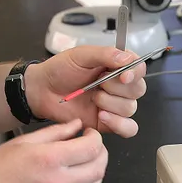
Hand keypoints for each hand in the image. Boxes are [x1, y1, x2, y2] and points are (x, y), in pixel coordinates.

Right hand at [0, 120, 106, 182]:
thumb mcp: (23, 142)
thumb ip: (54, 132)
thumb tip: (76, 126)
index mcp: (50, 159)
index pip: (91, 148)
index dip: (95, 138)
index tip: (89, 133)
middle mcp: (58, 182)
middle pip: (99, 168)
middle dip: (101, 153)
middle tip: (92, 146)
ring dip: (96, 172)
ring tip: (86, 162)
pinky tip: (74, 177)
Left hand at [27, 46, 146, 137]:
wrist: (42, 91)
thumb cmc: (60, 70)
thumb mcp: (80, 55)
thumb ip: (104, 54)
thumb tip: (127, 58)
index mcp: (115, 66)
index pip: (139, 68)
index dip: (135, 73)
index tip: (123, 75)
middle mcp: (118, 86)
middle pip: (138, 89)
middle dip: (118, 88)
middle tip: (99, 84)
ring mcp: (114, 105)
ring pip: (131, 108)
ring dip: (111, 103)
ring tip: (93, 98)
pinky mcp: (108, 122)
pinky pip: (128, 128)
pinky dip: (119, 124)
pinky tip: (103, 116)